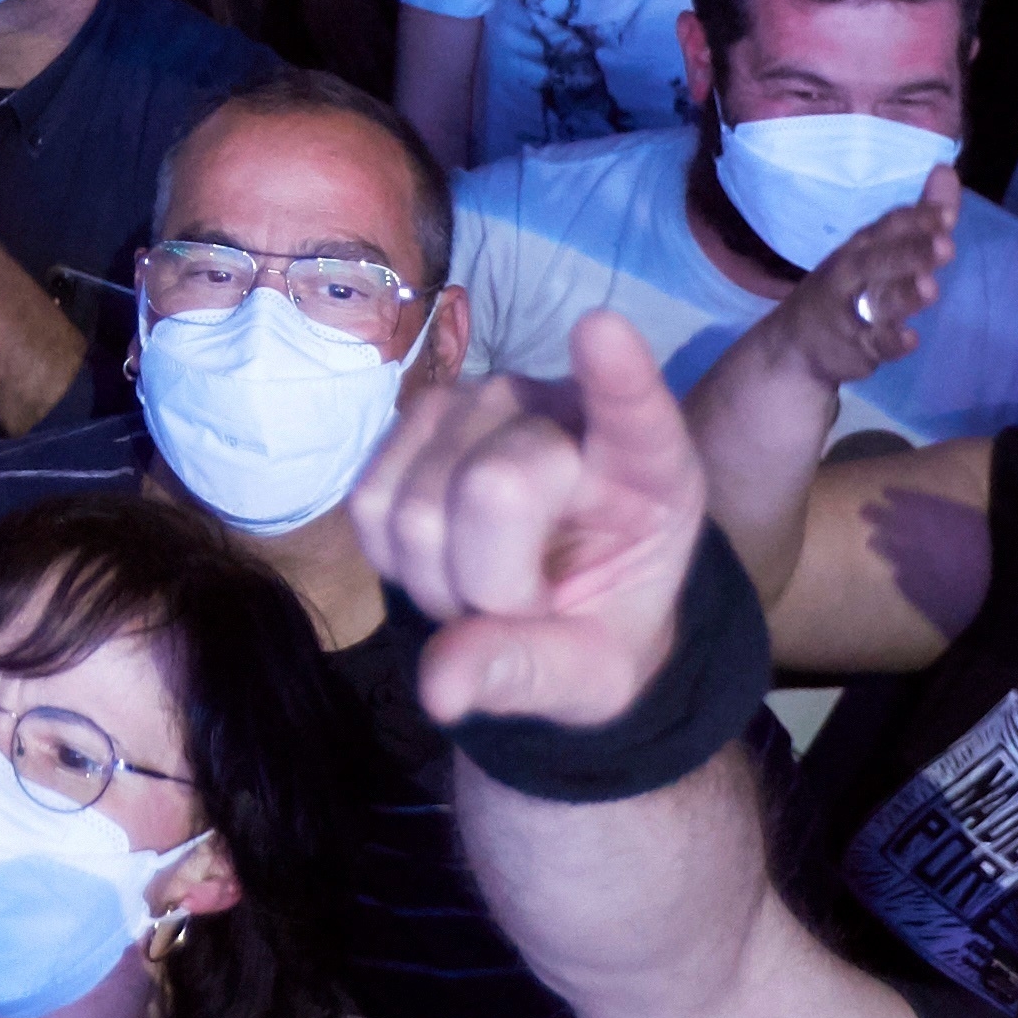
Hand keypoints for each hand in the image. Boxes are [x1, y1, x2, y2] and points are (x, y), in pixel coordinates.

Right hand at [348, 312, 713, 730]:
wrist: (555, 609)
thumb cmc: (596, 629)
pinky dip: (393, 560)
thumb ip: (528, 675)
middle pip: (492, 490)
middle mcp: (562, 412)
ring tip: (482, 586)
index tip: (600, 330)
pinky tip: (439, 559)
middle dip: (487, 586)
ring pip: (417, 505)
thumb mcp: (592, 678)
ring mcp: (481, 401)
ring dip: (436, 581)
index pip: (635, 413)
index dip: (615, 377)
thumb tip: (439, 687)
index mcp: (649, 470)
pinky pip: (369, 501)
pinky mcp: (416, 415)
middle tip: (521, 610)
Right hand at [780, 168, 958, 386]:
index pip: (885, 228)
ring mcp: (850, 312)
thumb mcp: (876, 250)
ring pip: (877, 302)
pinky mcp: (855, 348)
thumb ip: (918, 217)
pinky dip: (889, 342)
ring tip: (930, 288)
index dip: (914, 220)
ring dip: (903, 295)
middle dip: (910, 253)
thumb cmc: (847, 287)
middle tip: (946, 246)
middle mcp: (850, 275)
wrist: (795, 344)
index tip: (946, 214)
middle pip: (878, 260)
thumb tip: (947, 171)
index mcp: (859, 247)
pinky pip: (873, 345)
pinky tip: (910, 339)